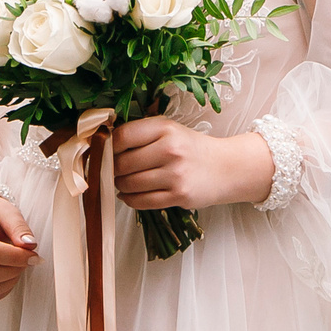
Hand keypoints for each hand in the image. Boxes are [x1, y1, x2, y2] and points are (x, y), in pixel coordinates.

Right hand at [0, 195, 37, 301]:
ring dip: (10, 281)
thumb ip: (19, 227)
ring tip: (19, 266)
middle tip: (29, 260)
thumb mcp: (6, 212)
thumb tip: (29, 245)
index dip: (15, 257)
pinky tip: (11, 274)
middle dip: (14, 270)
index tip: (33, 254)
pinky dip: (4, 289)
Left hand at [109, 118, 273, 213]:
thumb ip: (141, 133)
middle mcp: (171, 150)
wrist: (226, 168)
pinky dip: (129, 199)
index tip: (105, 150)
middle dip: (112, 169)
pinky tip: (130, 193)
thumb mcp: (170, 130)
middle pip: (122, 163)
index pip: (122, 136)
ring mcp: (175, 175)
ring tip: (123, 181)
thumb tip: (104, 143)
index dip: (108, 146)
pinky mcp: (178, 196)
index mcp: (166, 129)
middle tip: (113, 169)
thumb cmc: (192, 148)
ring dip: (120, 185)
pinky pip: (141, 201)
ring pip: (129, 184)